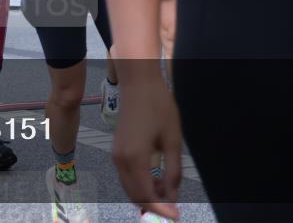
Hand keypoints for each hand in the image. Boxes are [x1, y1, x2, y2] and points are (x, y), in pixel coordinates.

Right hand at [112, 74, 181, 220]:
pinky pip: (126, 176)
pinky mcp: (117, 150)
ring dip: (146, 195)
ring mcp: (116, 155)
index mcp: (135, 159)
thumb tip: (172, 195)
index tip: (176, 217)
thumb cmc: (159, 107)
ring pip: (129, 187)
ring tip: (167, 193)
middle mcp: (120, 161)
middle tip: (173, 209)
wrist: (138, 84)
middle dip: (153, 206)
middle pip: (134, 196)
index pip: (146, 196)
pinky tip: (156, 180)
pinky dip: (140, 184)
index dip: (161, 210)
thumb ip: (173, 171)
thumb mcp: (173, 140)